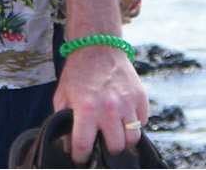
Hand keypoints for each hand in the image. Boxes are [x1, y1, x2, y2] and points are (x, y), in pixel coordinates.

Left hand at [54, 41, 148, 157]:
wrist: (98, 47)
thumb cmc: (78, 73)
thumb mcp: (63, 96)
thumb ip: (64, 122)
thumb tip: (69, 147)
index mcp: (86, 109)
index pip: (84, 146)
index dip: (81, 157)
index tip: (81, 158)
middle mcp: (109, 108)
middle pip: (115, 147)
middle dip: (107, 149)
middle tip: (101, 142)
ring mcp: (127, 103)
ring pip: (132, 139)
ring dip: (124, 139)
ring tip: (115, 132)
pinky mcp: (141, 97)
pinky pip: (142, 122)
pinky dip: (134, 124)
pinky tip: (124, 117)